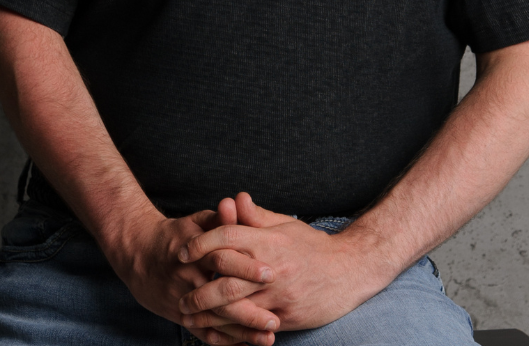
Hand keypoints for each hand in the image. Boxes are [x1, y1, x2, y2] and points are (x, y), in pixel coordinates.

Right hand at [109, 204, 280, 345]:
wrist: (138, 253)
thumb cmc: (176, 234)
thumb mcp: (196, 222)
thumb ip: (221, 218)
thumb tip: (239, 202)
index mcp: (197, 251)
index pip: (224, 258)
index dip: (247, 267)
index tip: (271, 274)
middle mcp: (189, 276)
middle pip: (220, 297)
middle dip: (248, 310)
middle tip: (274, 318)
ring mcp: (182, 298)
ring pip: (214, 319)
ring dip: (241, 331)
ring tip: (267, 338)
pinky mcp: (178, 314)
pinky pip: (201, 332)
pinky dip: (223, 341)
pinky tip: (244, 345)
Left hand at [178, 193, 381, 332]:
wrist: (348, 273)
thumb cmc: (313, 246)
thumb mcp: (286, 225)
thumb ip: (256, 216)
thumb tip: (233, 199)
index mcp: (269, 241)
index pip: (228, 237)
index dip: (202, 242)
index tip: (183, 250)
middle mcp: (271, 269)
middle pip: (226, 277)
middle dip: (199, 286)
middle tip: (180, 292)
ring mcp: (277, 296)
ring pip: (235, 307)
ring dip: (208, 313)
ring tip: (188, 315)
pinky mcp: (283, 318)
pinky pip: (251, 327)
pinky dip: (229, 330)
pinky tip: (214, 331)